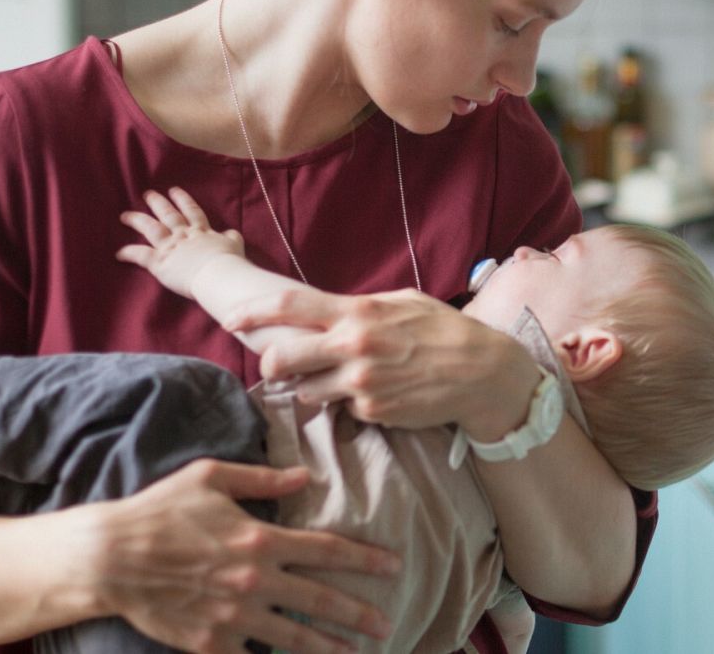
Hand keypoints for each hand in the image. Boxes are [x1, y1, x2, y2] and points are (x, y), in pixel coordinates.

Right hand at [91, 458, 398, 653]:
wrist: (109, 559)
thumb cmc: (159, 511)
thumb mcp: (210, 477)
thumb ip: (262, 478)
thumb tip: (304, 477)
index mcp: (260, 538)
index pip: (328, 550)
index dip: (365, 560)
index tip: (393, 567)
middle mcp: (255, 580)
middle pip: (321, 600)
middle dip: (359, 613)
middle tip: (386, 624)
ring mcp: (235, 616)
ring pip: (295, 638)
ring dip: (330, 647)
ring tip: (353, 653)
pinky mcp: (212, 644)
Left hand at [117, 188, 244, 298]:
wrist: (218, 274)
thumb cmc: (229, 262)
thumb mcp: (235, 244)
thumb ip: (230, 237)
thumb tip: (230, 233)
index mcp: (201, 231)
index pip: (191, 211)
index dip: (182, 200)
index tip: (174, 191)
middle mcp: (183, 234)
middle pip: (168, 215)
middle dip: (157, 203)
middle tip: (147, 194)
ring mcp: (170, 246)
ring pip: (150, 228)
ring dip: (137, 220)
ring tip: (125, 215)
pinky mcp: (160, 262)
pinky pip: (140, 255)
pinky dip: (129, 253)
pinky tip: (118, 253)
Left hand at [225, 288, 540, 436]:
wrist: (483, 373)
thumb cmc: (444, 330)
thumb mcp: (402, 302)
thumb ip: (359, 307)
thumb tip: (325, 311)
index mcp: (358, 312)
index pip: (289, 306)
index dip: (252, 312)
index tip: (230, 319)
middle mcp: (354, 347)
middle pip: (282, 358)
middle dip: (272, 364)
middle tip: (279, 367)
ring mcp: (361, 383)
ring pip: (308, 391)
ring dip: (316, 388)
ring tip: (349, 379)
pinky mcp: (372, 412)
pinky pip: (345, 410)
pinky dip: (353, 404)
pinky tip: (382, 393)